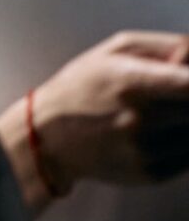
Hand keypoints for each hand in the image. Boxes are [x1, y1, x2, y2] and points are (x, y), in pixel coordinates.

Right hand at [29, 32, 188, 190]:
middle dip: (188, 101)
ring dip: (186, 122)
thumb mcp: (116, 50)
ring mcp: (145, 151)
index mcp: (131, 84)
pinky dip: (182, 144)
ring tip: (161, 114)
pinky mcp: (150, 174)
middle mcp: (139, 120)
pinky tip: (158, 135)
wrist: (46, 138)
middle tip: (172, 96)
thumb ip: (169, 45)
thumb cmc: (83, 86)